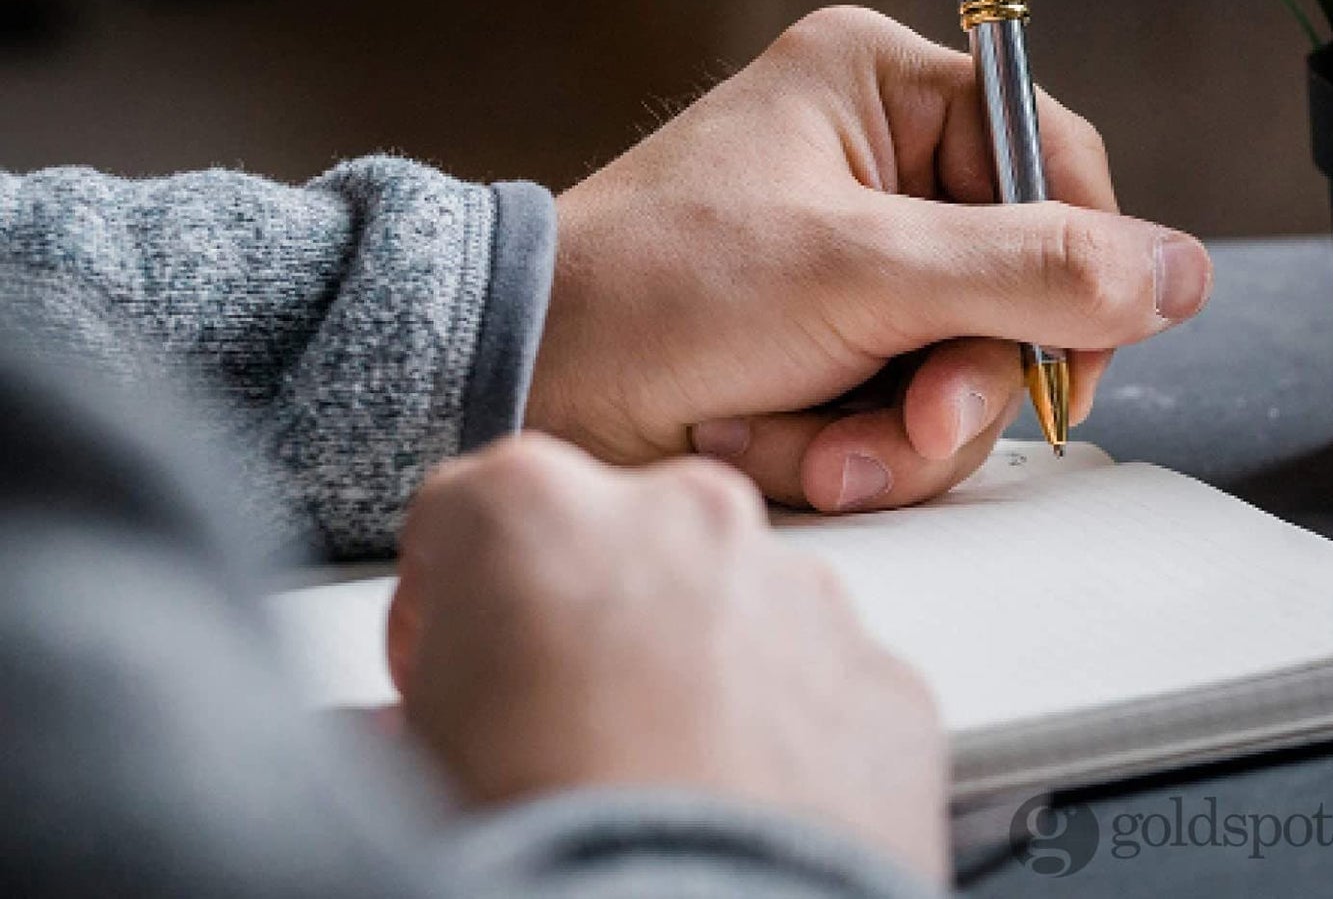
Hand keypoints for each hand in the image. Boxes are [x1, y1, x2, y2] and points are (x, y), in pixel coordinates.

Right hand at [389, 435, 946, 880]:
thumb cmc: (540, 849)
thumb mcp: (425, 752)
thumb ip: (443, 685)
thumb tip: (450, 714)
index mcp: (536, 511)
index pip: (469, 512)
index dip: (448, 598)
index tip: (457, 661)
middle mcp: (679, 512)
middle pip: (619, 538)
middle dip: (592, 613)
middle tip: (569, 726)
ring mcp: (797, 586)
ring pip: (733, 600)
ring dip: (700, 661)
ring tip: (668, 783)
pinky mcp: (880, 674)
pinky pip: (820, 681)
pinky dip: (790, 729)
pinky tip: (748, 810)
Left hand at [527, 6, 1210, 510]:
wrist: (528, 384)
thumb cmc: (660, 286)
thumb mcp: (858, 269)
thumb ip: (1033, 271)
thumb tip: (1182, 271)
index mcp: (880, 87)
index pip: (1053, 153)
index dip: (1082, 259)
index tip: (1073, 351)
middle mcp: (878, 165)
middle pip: (1022, 280)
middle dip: (962, 378)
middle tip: (913, 420)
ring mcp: (857, 263)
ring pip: (968, 366)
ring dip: (898, 433)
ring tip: (814, 446)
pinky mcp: (831, 343)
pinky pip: (906, 412)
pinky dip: (853, 452)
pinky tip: (776, 447)